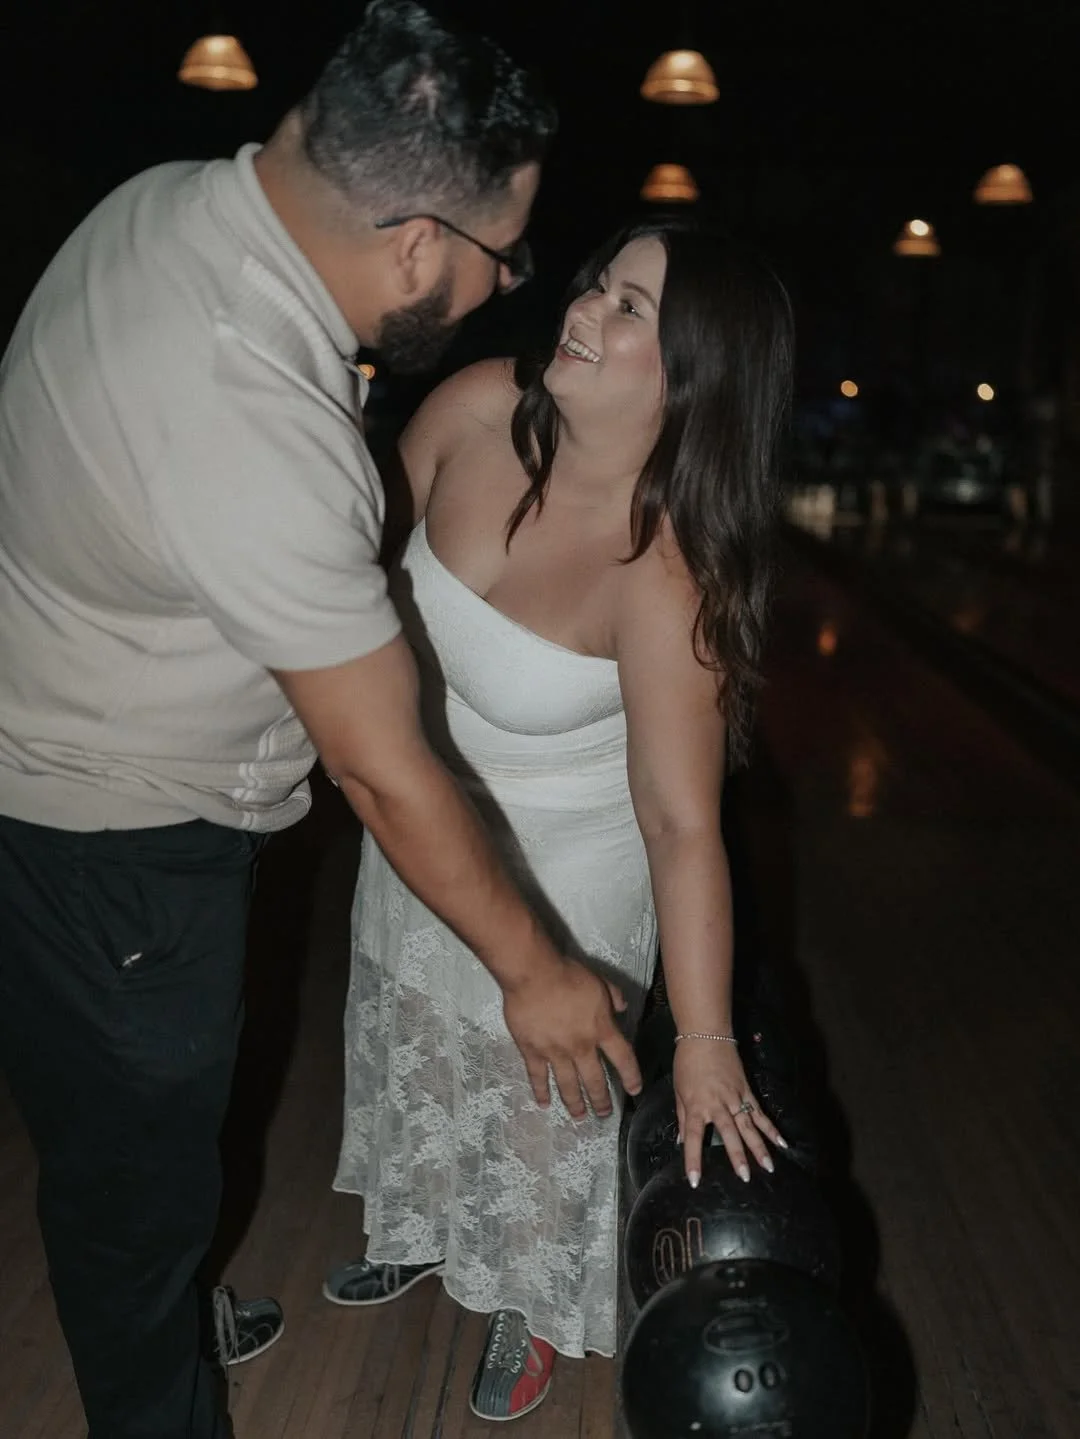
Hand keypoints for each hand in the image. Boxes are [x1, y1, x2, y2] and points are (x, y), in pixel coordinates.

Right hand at [502, 957, 642, 1119]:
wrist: (534, 974)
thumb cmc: (569, 974)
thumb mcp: (600, 982)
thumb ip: (614, 997)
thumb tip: (623, 1008)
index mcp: (601, 1029)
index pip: (622, 1059)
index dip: (631, 1076)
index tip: (634, 1090)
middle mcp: (581, 1047)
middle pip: (595, 1080)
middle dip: (601, 1099)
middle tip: (604, 1114)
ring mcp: (555, 1052)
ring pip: (568, 1084)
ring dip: (575, 1103)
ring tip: (579, 1117)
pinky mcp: (532, 1051)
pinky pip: (538, 1076)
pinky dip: (541, 1091)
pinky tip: (545, 1104)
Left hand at [674, 1038, 786, 1185]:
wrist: (705, 1036)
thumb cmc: (687, 1064)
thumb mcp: (679, 1091)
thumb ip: (684, 1118)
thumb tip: (683, 1142)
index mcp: (697, 1105)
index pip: (694, 1137)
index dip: (693, 1159)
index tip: (696, 1180)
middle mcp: (718, 1104)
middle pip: (729, 1134)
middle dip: (738, 1156)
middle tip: (746, 1177)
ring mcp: (735, 1098)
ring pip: (749, 1126)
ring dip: (760, 1147)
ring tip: (769, 1167)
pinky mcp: (747, 1091)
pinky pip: (760, 1113)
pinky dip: (771, 1128)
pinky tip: (782, 1142)